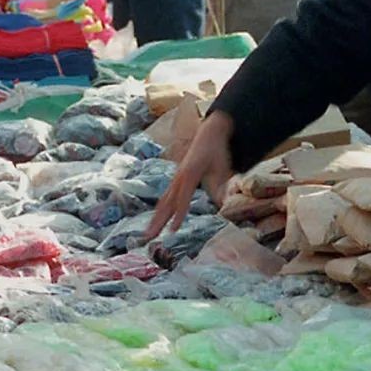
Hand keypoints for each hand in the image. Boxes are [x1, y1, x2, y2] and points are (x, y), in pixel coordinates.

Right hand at [146, 110, 235, 237]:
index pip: (183, 199)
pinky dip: (159, 211)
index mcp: (189, 174)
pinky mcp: (176, 181)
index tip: (173, 230)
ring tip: (147, 235)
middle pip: (166, 204)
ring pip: (163, 203)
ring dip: (154, 219)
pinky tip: (155, 221)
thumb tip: (224, 205)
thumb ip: (220, 187)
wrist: (210, 133)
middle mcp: (179, 178)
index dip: (178, 215)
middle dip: (156, 222)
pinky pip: (166, 198)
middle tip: (147, 238)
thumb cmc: (217, 150)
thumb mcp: (222, 167)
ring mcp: (176, 179)